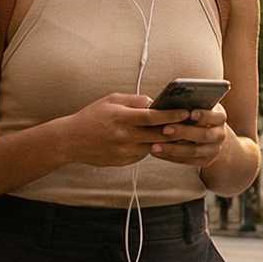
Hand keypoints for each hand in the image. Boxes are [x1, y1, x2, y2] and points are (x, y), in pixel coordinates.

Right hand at [58, 93, 188, 167]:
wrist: (70, 140)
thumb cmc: (92, 116)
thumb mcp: (111, 100)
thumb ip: (134, 100)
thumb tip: (155, 102)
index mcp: (121, 117)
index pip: (152, 117)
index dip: (171, 115)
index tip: (186, 112)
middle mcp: (123, 136)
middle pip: (158, 135)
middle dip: (176, 130)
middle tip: (192, 124)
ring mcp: (123, 151)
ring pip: (153, 146)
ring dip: (167, 141)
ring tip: (180, 132)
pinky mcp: (123, 162)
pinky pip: (143, 154)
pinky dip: (151, 147)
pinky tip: (158, 141)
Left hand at [149, 102, 234, 169]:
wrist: (212, 135)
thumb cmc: (197, 114)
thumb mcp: (198, 105)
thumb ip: (186, 102)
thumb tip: (160, 99)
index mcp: (220, 117)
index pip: (216, 116)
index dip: (204, 115)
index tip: (191, 113)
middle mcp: (220, 135)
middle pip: (204, 135)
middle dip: (184, 132)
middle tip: (165, 129)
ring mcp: (213, 150)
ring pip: (193, 151)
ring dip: (173, 148)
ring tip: (154, 146)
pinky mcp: (204, 161)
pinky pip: (186, 161)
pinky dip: (170, 156)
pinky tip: (156, 152)